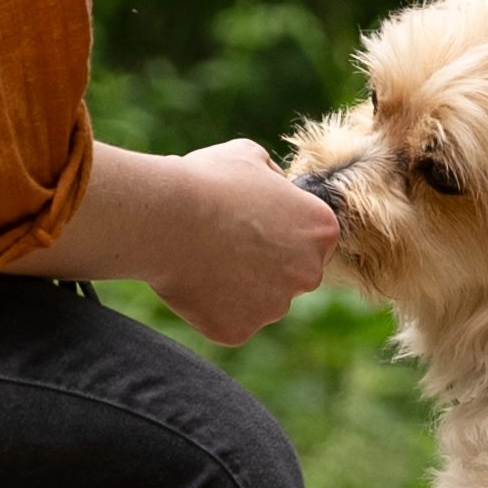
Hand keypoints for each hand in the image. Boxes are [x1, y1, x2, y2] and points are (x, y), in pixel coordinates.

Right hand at [148, 139, 339, 345]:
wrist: (166, 217)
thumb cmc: (208, 181)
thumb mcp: (251, 157)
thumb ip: (276, 179)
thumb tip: (278, 190)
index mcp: (321, 230)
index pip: (315, 241)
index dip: (283, 233)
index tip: (254, 225)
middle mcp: (308, 274)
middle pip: (292, 276)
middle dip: (266, 265)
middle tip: (226, 244)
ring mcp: (275, 307)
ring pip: (261, 302)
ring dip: (239, 287)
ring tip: (204, 259)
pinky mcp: (240, 330)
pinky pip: (229, 321)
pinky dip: (212, 307)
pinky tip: (192, 280)